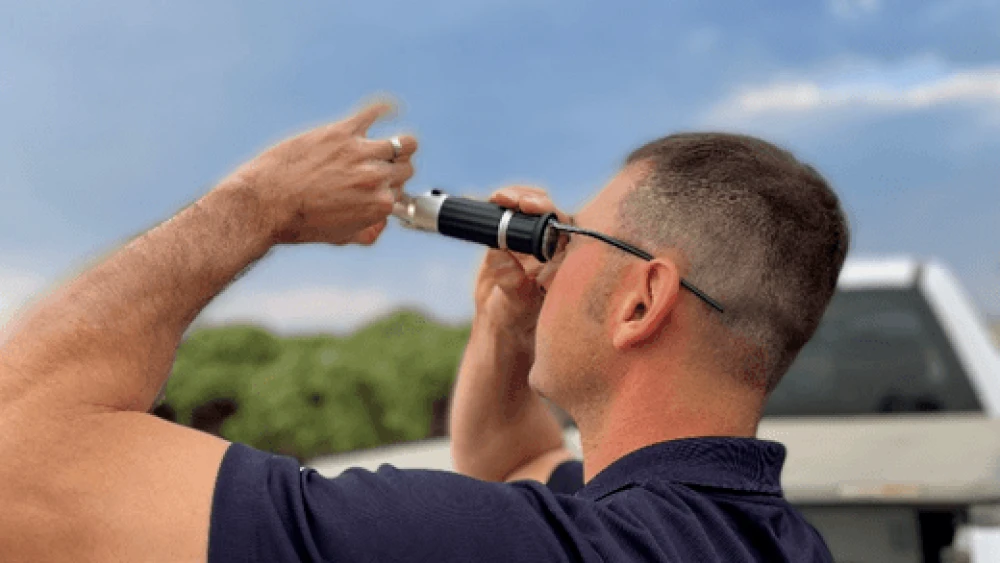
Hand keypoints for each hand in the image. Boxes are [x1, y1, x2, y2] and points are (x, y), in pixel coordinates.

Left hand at [225, 100, 417, 245]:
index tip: (376, 189)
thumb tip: (382, 225)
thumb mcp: (340, 237)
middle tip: (376, 169)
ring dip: (397, 146)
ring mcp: (360, 153)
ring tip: (383, 147)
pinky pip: (375, 112)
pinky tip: (391, 109)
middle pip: (406, 168)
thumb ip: (368, 233)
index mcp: (379, 205)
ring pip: (403, 142)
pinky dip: (387, 109)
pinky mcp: (342, 132)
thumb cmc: (299, 223)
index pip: (402, 192)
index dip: (389, 191)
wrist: (264, 205)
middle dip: (395, 170)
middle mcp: (375, 178)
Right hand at [472, 186, 569, 343]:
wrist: (501, 325)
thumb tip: (502, 254)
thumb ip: (513, 284)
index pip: (564, 227)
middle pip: (549, 210)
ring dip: (516, 196)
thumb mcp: (516, 305)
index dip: (549, 212)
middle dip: (531, 199)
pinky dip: (502, 203)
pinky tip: (493, 201)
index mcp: (564, 261)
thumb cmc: (517, 320)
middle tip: (511, 199)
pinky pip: (511, 213)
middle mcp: (553, 247)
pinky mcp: (511, 237)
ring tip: (499, 198)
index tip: (531, 207)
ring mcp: (532, 241)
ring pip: (531, 207)